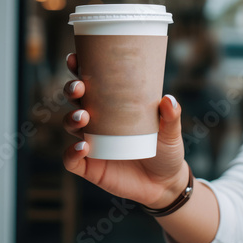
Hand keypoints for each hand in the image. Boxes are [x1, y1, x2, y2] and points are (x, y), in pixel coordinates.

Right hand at [62, 53, 187, 208]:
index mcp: (112, 106)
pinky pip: (71, 160)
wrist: (165, 183)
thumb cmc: (165, 149)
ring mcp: (91, 143)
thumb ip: (171, 117)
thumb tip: (168, 100)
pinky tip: (83, 148)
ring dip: (71, 118)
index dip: (78, 69)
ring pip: (70, 125)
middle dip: (72, 90)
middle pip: (75, 100)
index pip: (91, 83)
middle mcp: (97, 121)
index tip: (75, 58)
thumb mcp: (171, 131)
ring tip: (84, 117)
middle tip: (80, 88)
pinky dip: (71, 153)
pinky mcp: (90, 167)